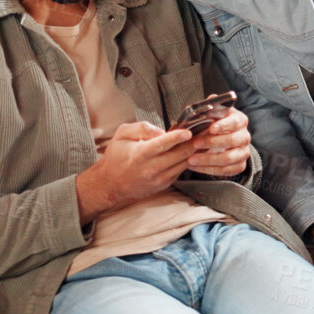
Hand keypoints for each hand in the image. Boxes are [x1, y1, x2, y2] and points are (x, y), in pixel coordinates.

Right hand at [75, 121, 195, 223]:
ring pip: (182, 164)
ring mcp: (158, 179)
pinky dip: (186, 162)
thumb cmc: (116, 157)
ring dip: (192, 153)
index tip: (188, 131)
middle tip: (202, 133)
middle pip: (178, 155)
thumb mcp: (122, 135)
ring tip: (200, 142)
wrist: (110, 184)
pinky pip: (179, 172)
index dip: (177, 137)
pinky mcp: (163, 185)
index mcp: (139, 155)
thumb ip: (141, 128)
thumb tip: (160, 131)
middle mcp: (150, 169)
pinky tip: (189, 153)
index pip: (162, 145)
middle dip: (192, 143)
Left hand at [185, 107, 250, 177]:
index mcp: (240, 121)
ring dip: (208, 159)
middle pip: (232, 140)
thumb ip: (211, 107)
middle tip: (195, 143)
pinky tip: (195, 167)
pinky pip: (225, 171)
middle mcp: (244, 136)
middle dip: (212, 142)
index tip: (211, 127)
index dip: (224, 125)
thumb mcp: (215, 114)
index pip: (235, 122)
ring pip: (228, 158)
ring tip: (191, 159)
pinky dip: (208, 170)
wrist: (223, 140)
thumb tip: (210, 100)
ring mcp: (243, 152)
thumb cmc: (216, 125)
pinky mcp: (239, 165)